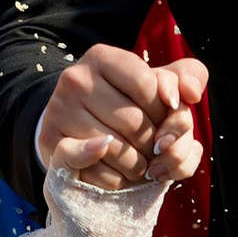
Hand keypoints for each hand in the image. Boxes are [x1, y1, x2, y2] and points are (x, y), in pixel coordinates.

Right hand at [36, 41, 209, 189]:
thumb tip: (188, 94)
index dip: (166, 111)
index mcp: (102, 57)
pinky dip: (114, 179)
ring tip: (141, 165)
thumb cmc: (127, 105)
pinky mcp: (49, 141)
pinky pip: (94, 168)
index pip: (149, 85)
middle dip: (154, 144)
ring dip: (138, 166)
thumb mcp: (157, 83)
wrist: (75, 128)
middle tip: (155, 151)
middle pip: (134, 121)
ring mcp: (59, 110)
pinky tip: (121, 176)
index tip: (164, 120)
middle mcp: (76, 78)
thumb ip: (187, 77)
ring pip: (116, 148)